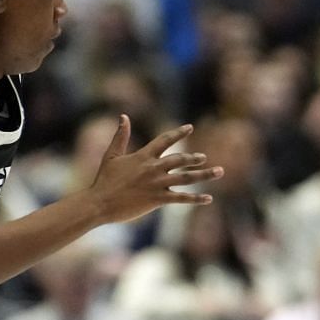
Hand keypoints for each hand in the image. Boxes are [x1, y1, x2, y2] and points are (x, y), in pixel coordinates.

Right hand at [89, 117, 220, 223]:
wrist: (99, 202)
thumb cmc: (104, 180)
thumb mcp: (112, 155)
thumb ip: (120, 136)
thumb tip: (123, 116)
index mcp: (143, 156)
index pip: (165, 140)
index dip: (178, 133)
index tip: (190, 128)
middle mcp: (153, 168)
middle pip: (180, 159)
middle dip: (194, 158)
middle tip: (204, 158)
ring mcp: (157, 184)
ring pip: (186, 177)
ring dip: (204, 175)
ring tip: (219, 171)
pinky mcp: (158, 199)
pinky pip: (181, 199)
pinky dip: (196, 198)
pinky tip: (209, 198)